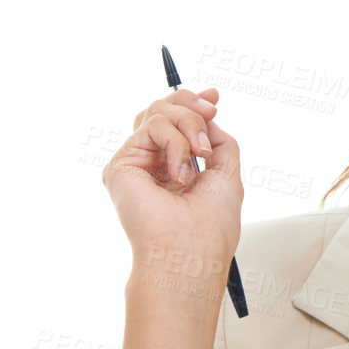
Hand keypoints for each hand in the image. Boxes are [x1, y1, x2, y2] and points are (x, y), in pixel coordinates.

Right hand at [103, 86, 242, 272]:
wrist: (191, 251)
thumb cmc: (210, 227)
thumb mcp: (227, 174)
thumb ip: (219, 142)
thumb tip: (208, 117)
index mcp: (175, 167)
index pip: (175, 123)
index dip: (192, 103)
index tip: (214, 97)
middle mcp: (152, 163)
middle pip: (162, 109)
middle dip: (192, 108)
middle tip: (210, 116)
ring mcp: (136, 163)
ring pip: (159, 113)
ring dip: (189, 128)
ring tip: (200, 157)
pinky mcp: (121, 165)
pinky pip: (153, 127)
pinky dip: (177, 143)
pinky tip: (180, 173)